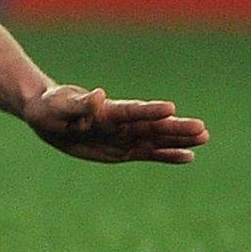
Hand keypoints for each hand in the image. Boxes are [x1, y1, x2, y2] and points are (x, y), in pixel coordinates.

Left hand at [22, 84, 208, 164]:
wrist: (46, 117)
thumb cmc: (50, 107)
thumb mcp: (58, 106)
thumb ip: (79, 104)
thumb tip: (99, 95)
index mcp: (105, 110)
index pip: (131, 111)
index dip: (150, 111)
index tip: (171, 108)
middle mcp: (119, 123)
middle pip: (151, 126)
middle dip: (175, 128)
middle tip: (202, 129)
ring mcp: (123, 137)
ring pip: (155, 139)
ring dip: (178, 140)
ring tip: (204, 137)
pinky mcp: (121, 151)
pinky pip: (147, 154)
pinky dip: (167, 155)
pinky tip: (188, 156)